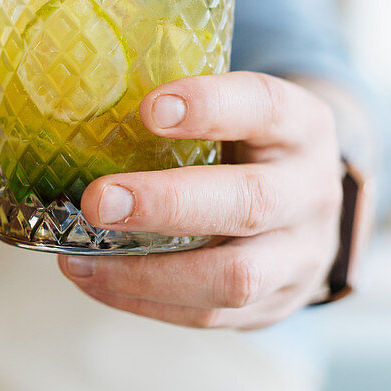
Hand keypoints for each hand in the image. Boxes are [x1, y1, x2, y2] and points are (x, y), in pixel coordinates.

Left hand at [58, 71, 342, 328]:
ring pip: (233, 276)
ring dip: (146, 271)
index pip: (264, 106)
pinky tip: (94, 277)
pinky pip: (209, 315)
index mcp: (302, 124)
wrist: (312, 200)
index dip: (210, 106)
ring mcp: (299, 256)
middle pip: (248, 202)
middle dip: (168, 204)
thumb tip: (81, 75)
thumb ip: (185, 95)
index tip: (148, 106)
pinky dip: (145, 299)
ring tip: (78, 255)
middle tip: (99, 200)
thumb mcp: (242, 104)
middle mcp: (310, 191)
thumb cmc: (250, 138)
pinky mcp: (275, 305)